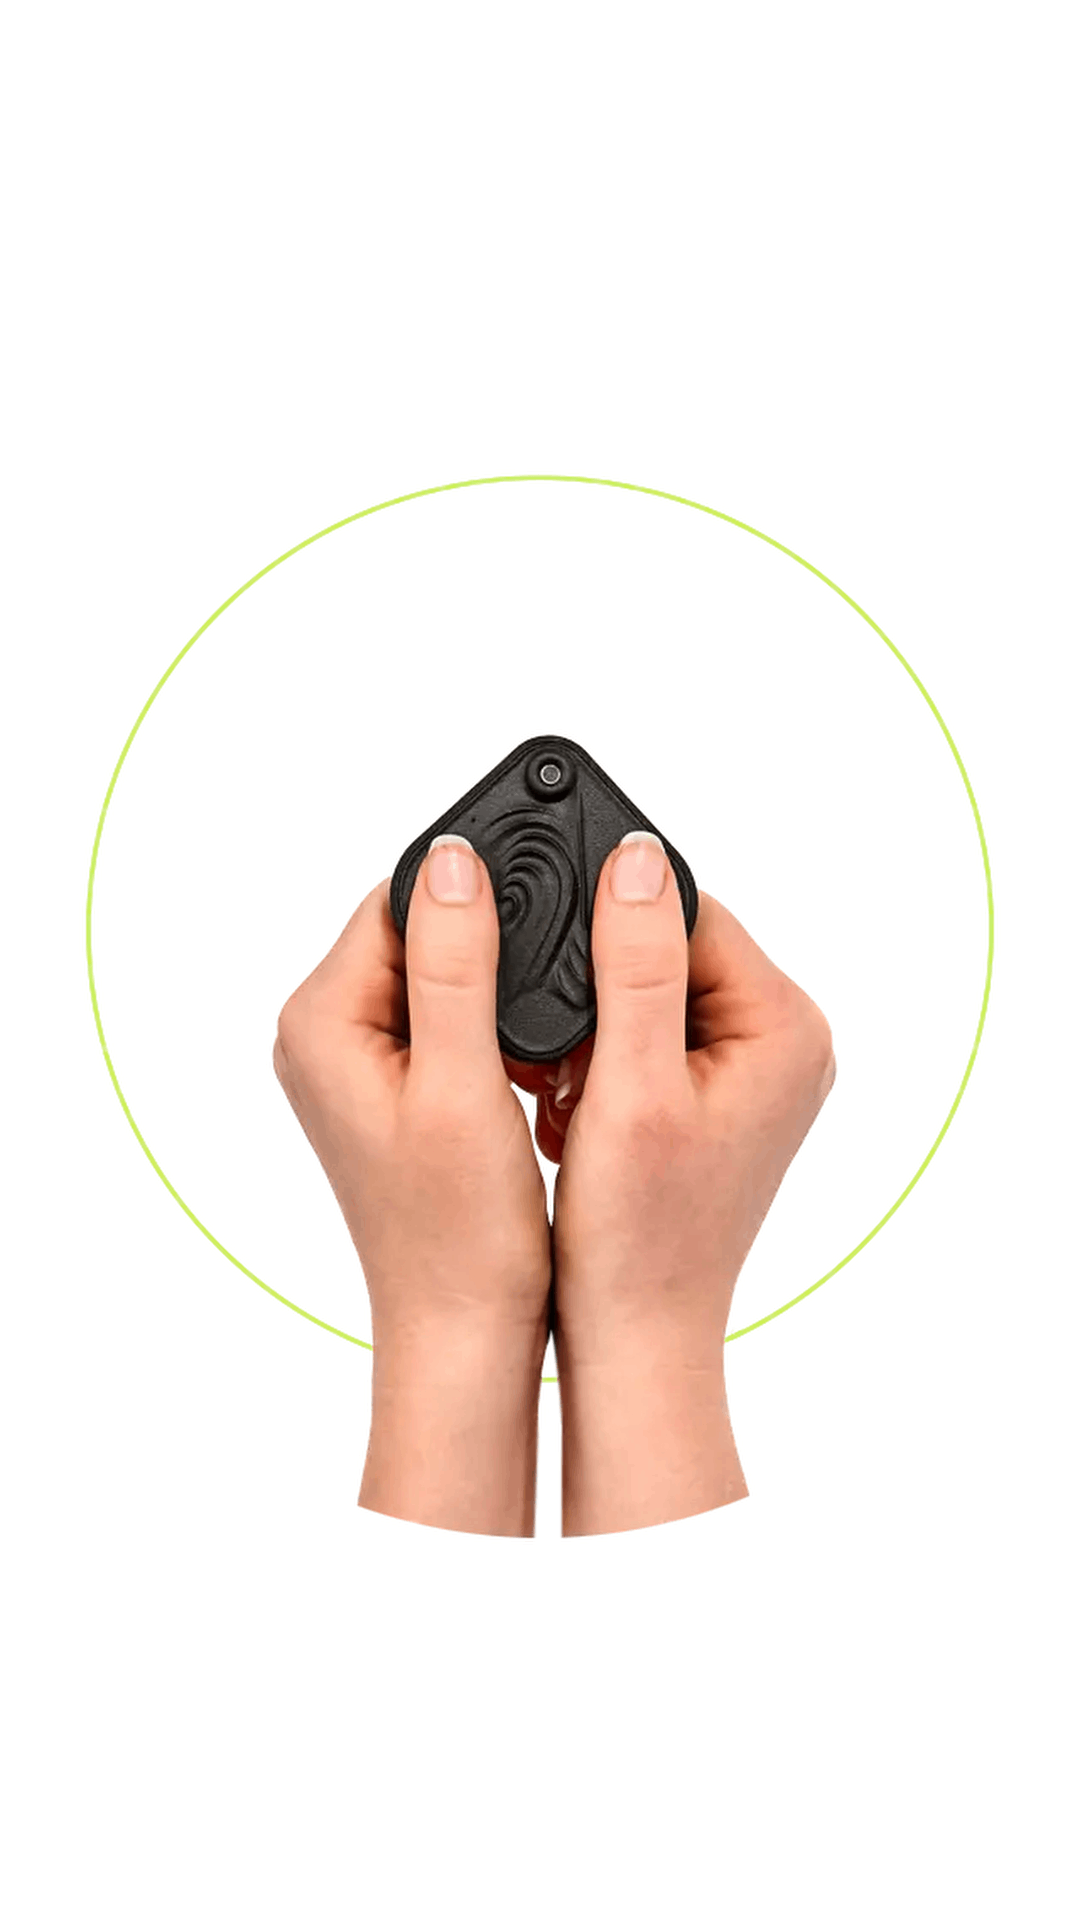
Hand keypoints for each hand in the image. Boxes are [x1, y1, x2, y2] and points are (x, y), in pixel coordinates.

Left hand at [274, 837, 550, 1534]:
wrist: (463, 1336)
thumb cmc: (460, 1237)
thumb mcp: (461, 1085)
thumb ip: (454, 966)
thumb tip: (452, 860)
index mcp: (323, 1022)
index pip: (401, 899)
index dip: (478, 891)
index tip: (553, 900)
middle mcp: (326, 1036)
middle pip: (423, 934)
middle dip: (497, 946)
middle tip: (563, 977)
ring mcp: (358, 1067)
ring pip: (446, 978)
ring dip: (505, 992)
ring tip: (549, 1040)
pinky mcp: (394, 1093)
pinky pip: (452, 1024)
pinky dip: (501, 1033)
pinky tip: (537, 1069)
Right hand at [511, 832, 834, 1534]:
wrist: (636, 1338)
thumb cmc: (639, 1238)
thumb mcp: (631, 1088)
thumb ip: (637, 966)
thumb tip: (636, 858)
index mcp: (785, 1026)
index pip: (688, 913)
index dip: (605, 920)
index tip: (539, 949)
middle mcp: (783, 1042)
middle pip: (667, 952)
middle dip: (596, 987)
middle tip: (559, 1052)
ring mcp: (751, 1072)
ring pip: (646, 996)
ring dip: (590, 1030)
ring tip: (566, 1092)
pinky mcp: (715, 1099)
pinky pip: (644, 1041)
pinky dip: (597, 1063)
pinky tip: (571, 1108)